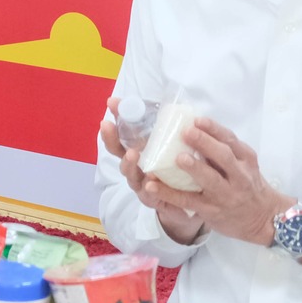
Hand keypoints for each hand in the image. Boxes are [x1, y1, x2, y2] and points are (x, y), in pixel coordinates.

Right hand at [102, 95, 206, 245]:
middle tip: (112, 129)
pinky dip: (149, 190)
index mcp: (139, 154)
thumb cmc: (178, 170)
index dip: (113, 126)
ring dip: (130, 165)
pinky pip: (151, 196)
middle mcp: (137, 169)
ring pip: (132, 176)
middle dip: (114, 142)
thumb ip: (168, 130)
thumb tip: (170, 101)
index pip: (120, 138)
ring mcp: (144, 186)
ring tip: (132, 154)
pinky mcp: (158, 201)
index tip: (109, 110)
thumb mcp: (171, 148)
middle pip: (120, 156)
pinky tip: (150, 183)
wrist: (192, 201)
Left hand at [140, 112, 291, 249]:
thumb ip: (225, 150)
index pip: (231, 141)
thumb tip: (193, 127)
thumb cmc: (248, 185)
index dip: (214, 129)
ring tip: (179, 158)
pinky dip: (168, 193)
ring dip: (194, 168)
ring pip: (210, 179)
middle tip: (187, 132)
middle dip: (205, 143)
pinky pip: (187, 200)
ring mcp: (225, 194)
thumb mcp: (244, 166)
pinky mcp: (210, 210)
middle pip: (223, 157)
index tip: (198, 119)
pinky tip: (151, 185)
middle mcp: (239, 176)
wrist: (263, 219)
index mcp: (245, 160)